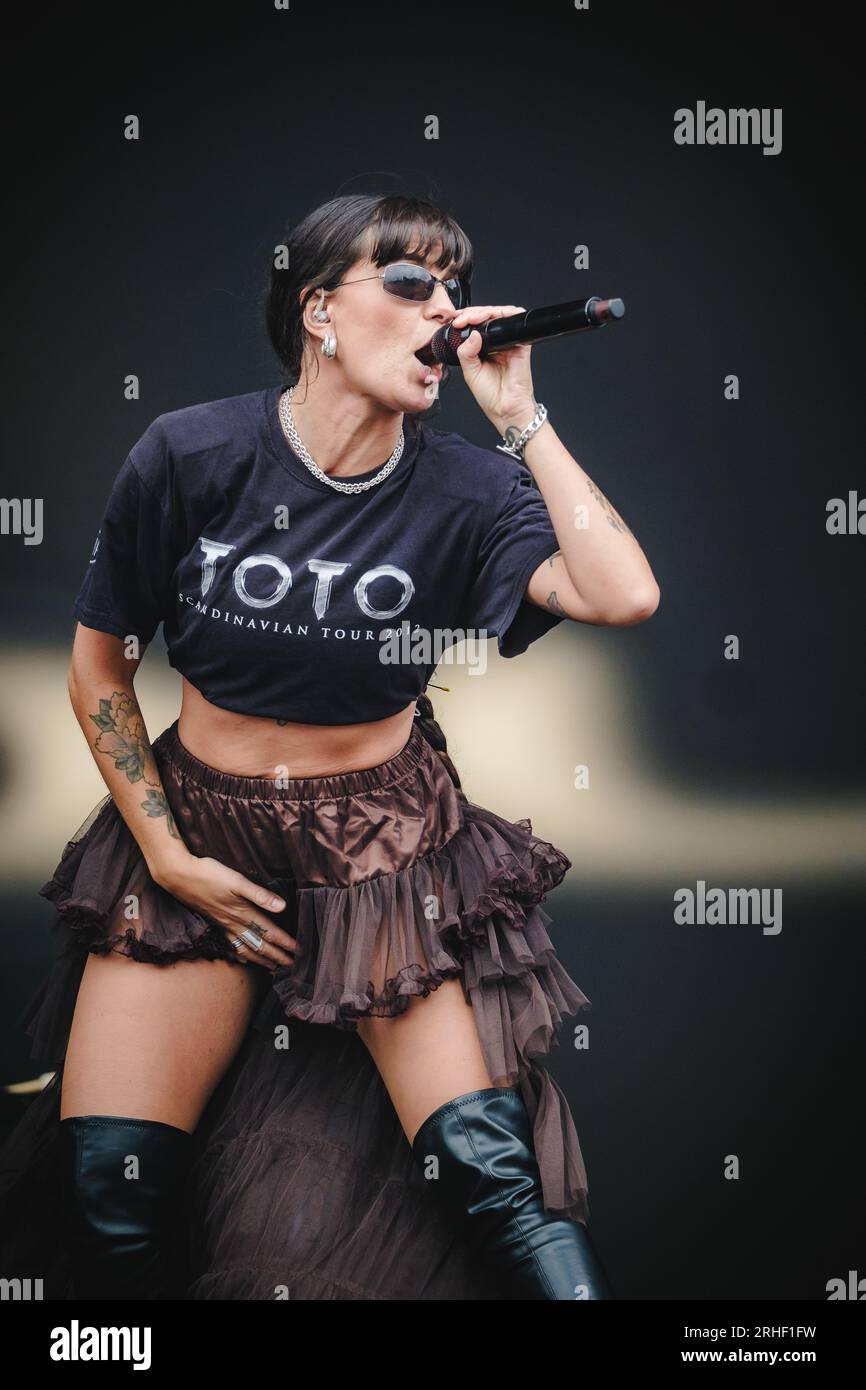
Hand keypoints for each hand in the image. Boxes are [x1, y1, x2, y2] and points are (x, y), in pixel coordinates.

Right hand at [153, 853, 300, 971]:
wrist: (179, 876)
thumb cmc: (209, 875)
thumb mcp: (237, 881)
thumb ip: (260, 895)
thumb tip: (282, 907)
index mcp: (243, 912)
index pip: (269, 932)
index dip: (285, 942)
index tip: (299, 952)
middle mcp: (234, 922)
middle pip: (260, 944)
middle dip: (277, 956)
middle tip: (293, 966)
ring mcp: (223, 924)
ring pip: (246, 948)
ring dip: (261, 958)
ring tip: (273, 967)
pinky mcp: (215, 922)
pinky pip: (231, 944)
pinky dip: (241, 954)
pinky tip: (245, 959)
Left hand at [450, 304, 536, 434]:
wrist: (505, 408)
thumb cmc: (490, 395)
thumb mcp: (469, 371)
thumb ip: (466, 351)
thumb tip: (472, 333)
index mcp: (483, 349)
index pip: (474, 326)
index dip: (464, 319)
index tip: (454, 322)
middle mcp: (497, 343)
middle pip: (486, 316)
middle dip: (471, 313)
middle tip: (460, 319)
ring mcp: (508, 342)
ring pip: (498, 315)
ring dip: (483, 312)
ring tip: (470, 320)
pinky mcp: (520, 343)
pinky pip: (514, 322)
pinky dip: (502, 315)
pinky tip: (487, 322)